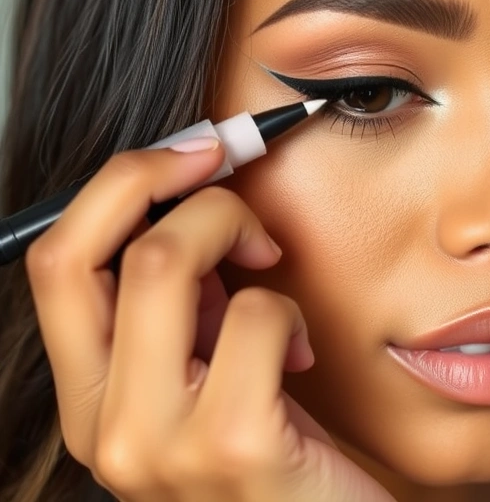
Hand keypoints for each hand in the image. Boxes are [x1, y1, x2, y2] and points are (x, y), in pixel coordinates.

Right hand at [25, 138, 394, 501]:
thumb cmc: (283, 467)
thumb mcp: (210, 383)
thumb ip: (186, 314)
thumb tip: (191, 208)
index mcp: (90, 406)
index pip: (55, 261)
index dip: (120, 186)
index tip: (192, 155)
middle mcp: (104, 429)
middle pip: (94, 248)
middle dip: (175, 187)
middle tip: (236, 185)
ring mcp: (160, 443)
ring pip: (166, 263)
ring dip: (240, 235)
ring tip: (273, 274)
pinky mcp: (234, 445)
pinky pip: (258, 314)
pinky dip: (291, 310)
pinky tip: (301, 354)